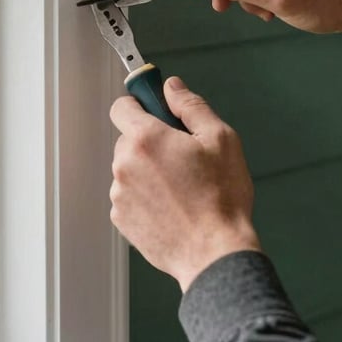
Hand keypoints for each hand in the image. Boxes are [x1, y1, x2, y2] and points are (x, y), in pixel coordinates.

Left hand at [110, 77, 260, 292]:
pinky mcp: (121, 220)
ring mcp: (119, 194)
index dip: (140, 104)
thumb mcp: (220, 139)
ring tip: (182, 189)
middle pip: (129, 139)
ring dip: (148, 171)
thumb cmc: (222, 198)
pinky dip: (146, 197)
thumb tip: (172, 87)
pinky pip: (130, 196)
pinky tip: (173, 207)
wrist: (215, 254)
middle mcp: (124, 164)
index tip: (155, 111)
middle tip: (184, 158)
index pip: (122, 106)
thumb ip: (191, 106)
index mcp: (145, 139)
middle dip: (152, 142)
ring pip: (130, 169)